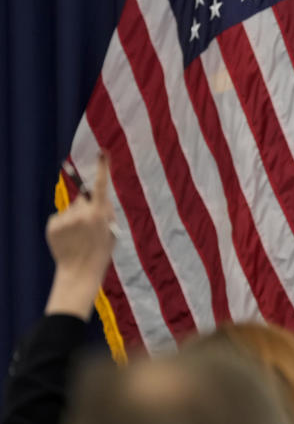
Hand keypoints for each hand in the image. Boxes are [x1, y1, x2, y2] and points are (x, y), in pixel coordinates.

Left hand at [45, 154, 115, 318]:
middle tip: (89, 227)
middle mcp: (82, 213)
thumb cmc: (101, 250)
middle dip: (86, 207)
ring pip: (70, 209)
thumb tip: (98, 197)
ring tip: (78, 237)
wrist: (80, 271)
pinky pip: (59, 218)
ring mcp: (66, 219)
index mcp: (100, 214)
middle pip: (83, 199)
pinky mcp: (53, 225)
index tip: (102, 153)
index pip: (102, 186)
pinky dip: (63, 226)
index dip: (103, 168)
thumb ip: (106, 211)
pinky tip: (68, 239)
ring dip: (74, 218)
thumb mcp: (112, 230)